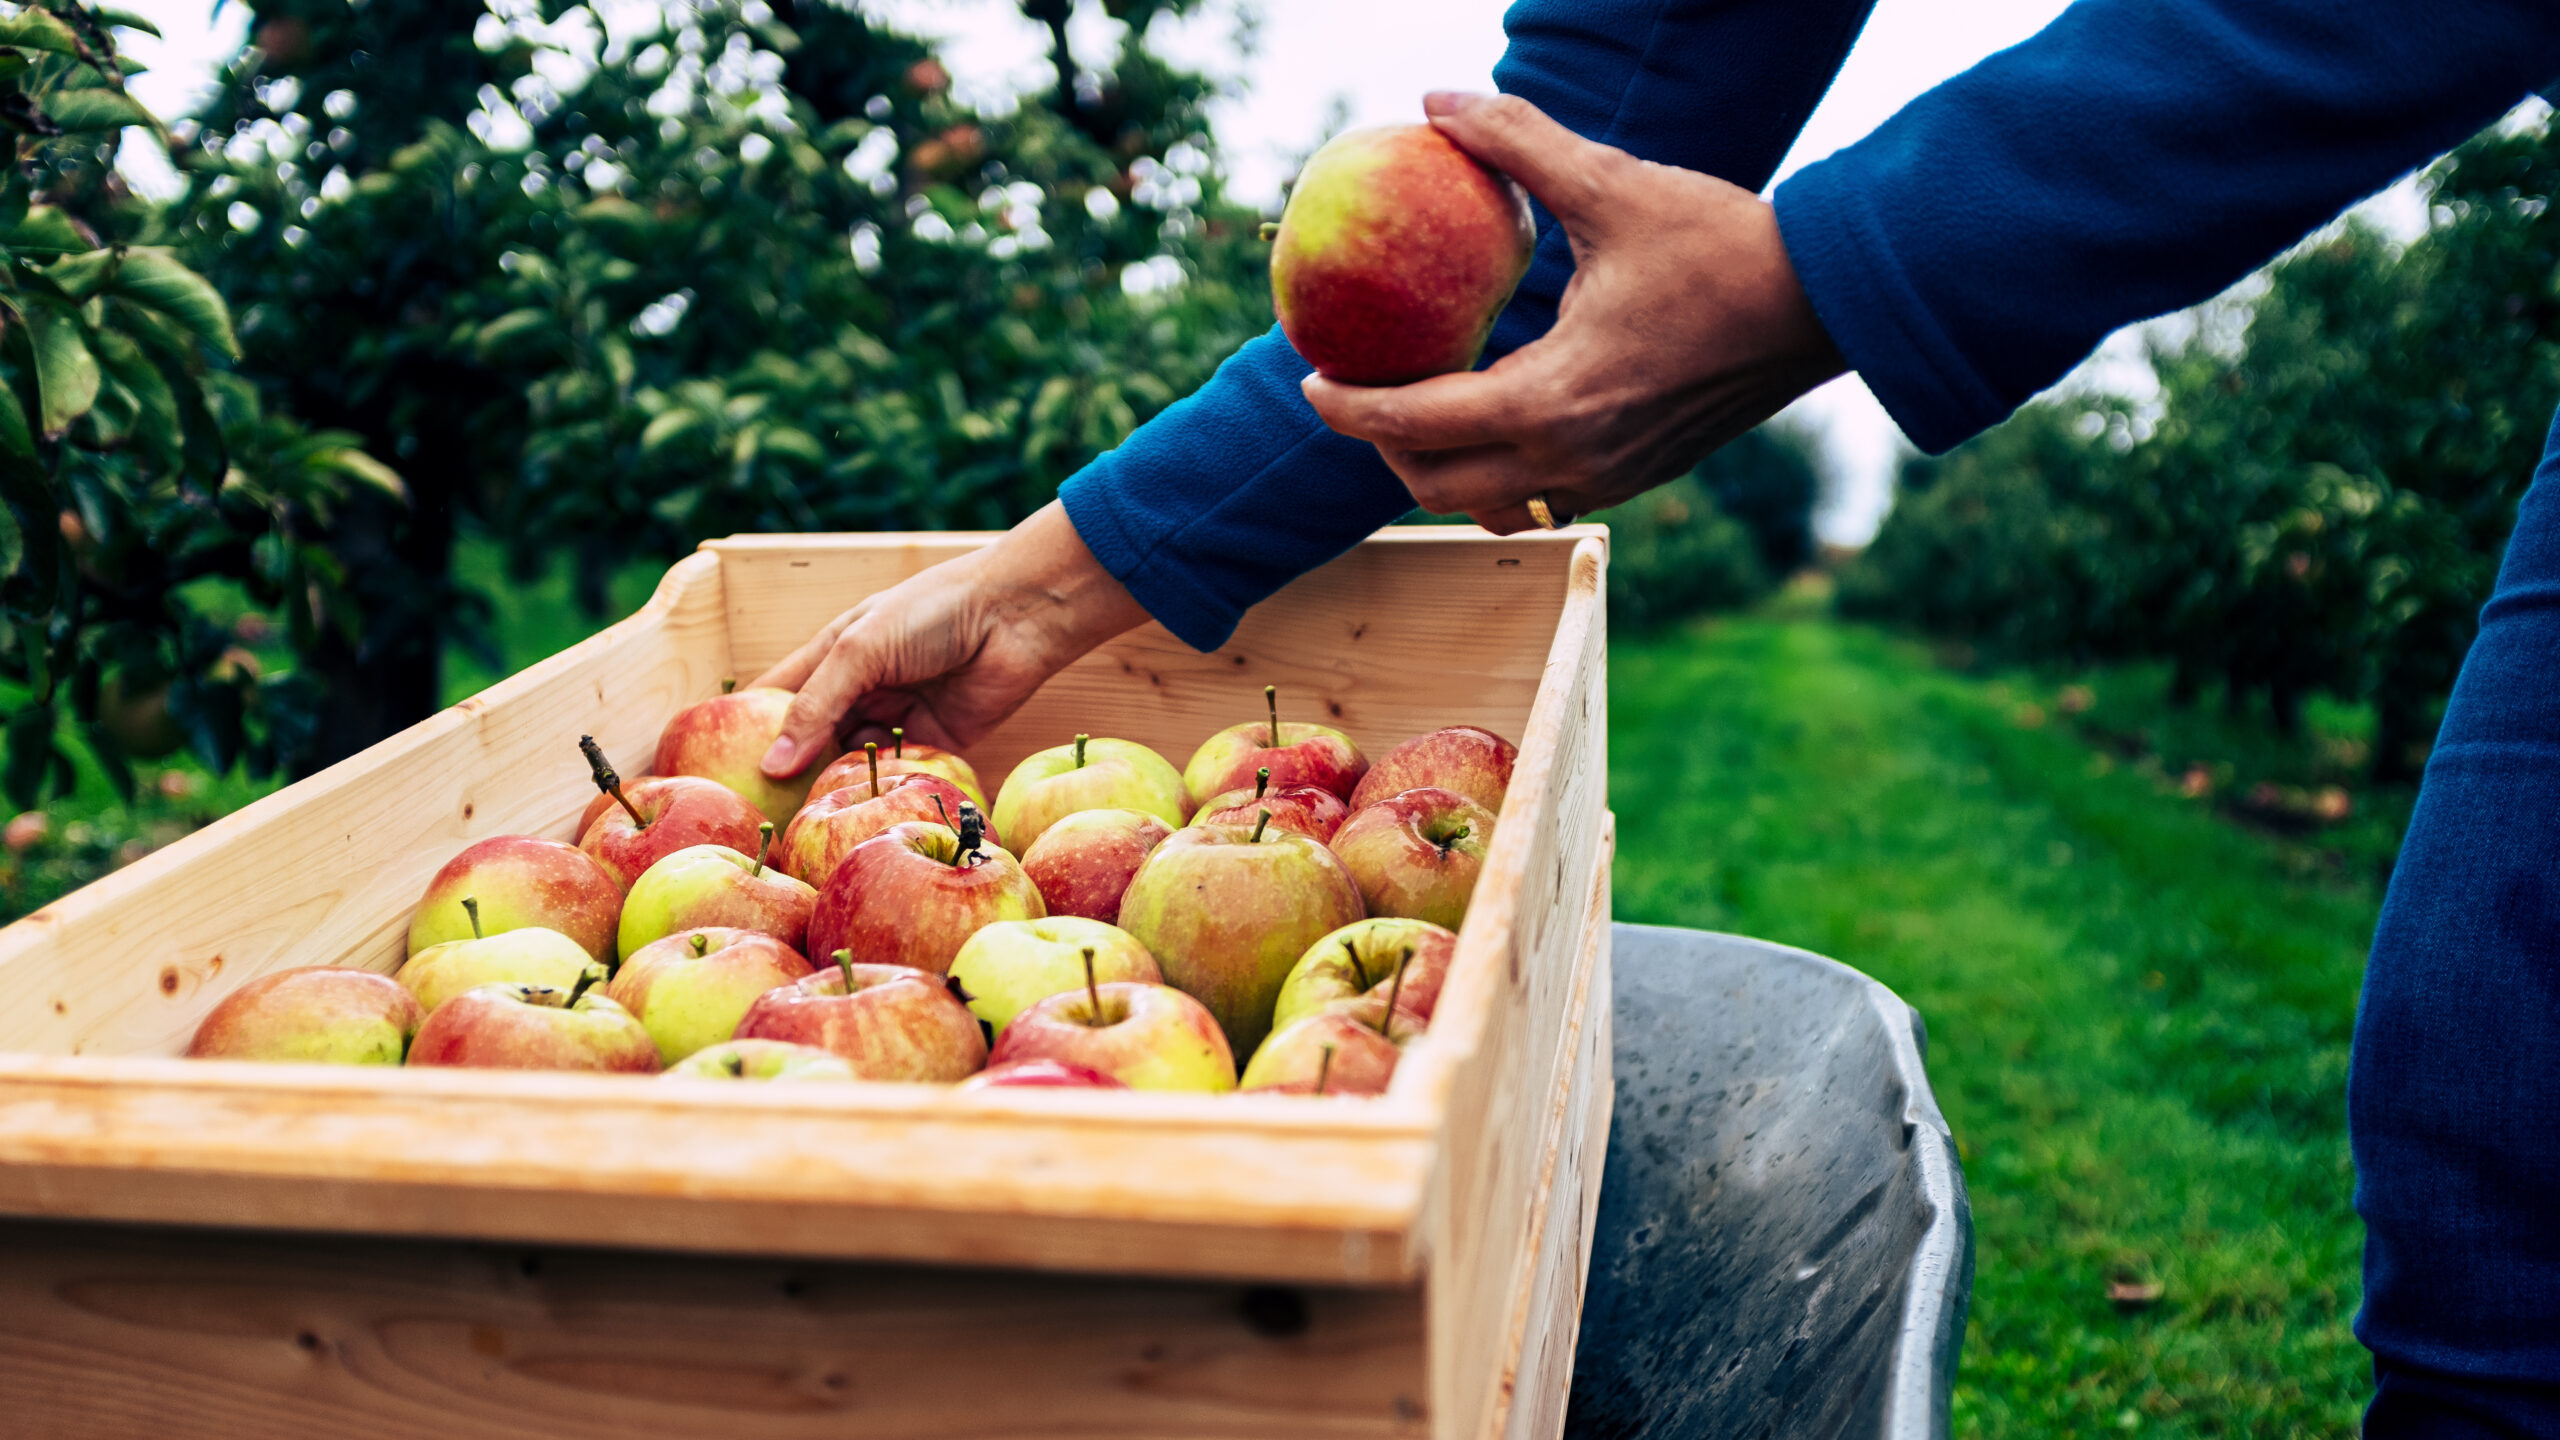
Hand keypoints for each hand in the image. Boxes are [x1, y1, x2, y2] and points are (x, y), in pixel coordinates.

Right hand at [752, 501, 1150, 778]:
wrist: (1017, 614)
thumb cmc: (933, 611)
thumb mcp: (861, 650)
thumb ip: (817, 706)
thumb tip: (772, 765)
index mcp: (834, 655)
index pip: (776, 698)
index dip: (744, 730)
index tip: (714, 770)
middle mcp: (862, 688)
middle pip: (813, 740)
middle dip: (794, 773)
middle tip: (765, 812)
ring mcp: (898, 716)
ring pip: (855, 762)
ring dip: (839, 785)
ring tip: (812, 818)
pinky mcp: (937, 741)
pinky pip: (901, 773)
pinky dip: (885, 787)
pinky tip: (868, 807)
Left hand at [1301, 91, 1845, 534]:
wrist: (1825, 304)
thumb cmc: (1722, 243)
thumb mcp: (1613, 184)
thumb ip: (1518, 145)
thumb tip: (1441, 102)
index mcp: (1552, 400)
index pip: (1415, 425)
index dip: (1348, 407)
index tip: (1311, 379)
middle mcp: (1572, 458)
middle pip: (1435, 485)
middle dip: (1384, 447)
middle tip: (1360, 391)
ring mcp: (1607, 478)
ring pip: (1487, 504)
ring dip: (1440, 469)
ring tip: (1420, 409)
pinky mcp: (1636, 477)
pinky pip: (1538, 497)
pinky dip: (1497, 470)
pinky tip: (1495, 412)